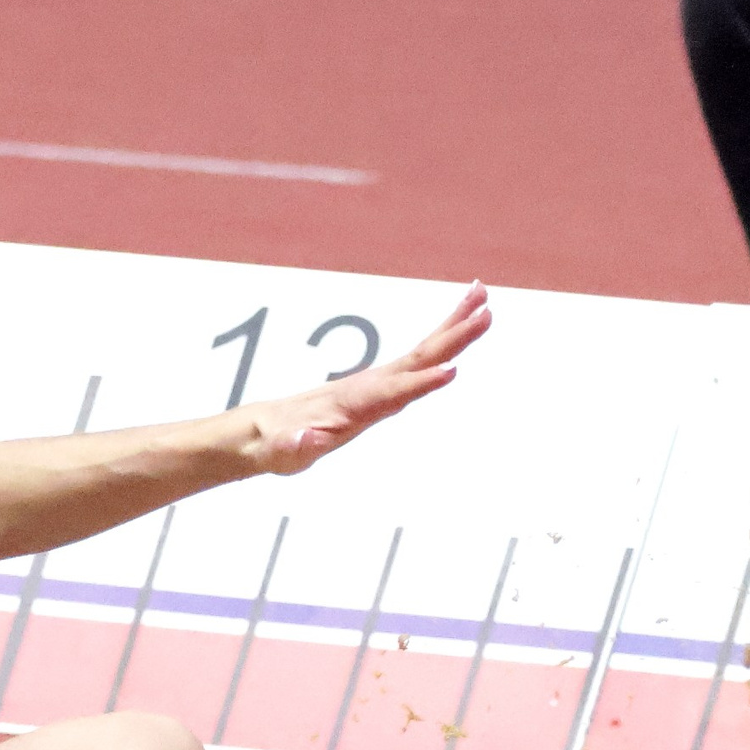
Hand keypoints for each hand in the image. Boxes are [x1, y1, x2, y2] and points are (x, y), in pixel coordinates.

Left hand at [237, 282, 491, 475]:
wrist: (264, 428)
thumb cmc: (274, 444)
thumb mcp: (281, 452)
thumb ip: (296, 445)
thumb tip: (308, 438)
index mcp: (352, 403)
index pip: (392, 394)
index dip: (419, 385)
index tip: (452, 371)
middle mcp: (368, 385)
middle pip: (416, 360)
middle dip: (450, 339)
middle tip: (486, 312)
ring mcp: (376, 381)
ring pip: (422, 351)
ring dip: (454, 326)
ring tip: (483, 297)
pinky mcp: (380, 384)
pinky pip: (418, 359)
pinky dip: (442, 338)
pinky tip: (462, 323)